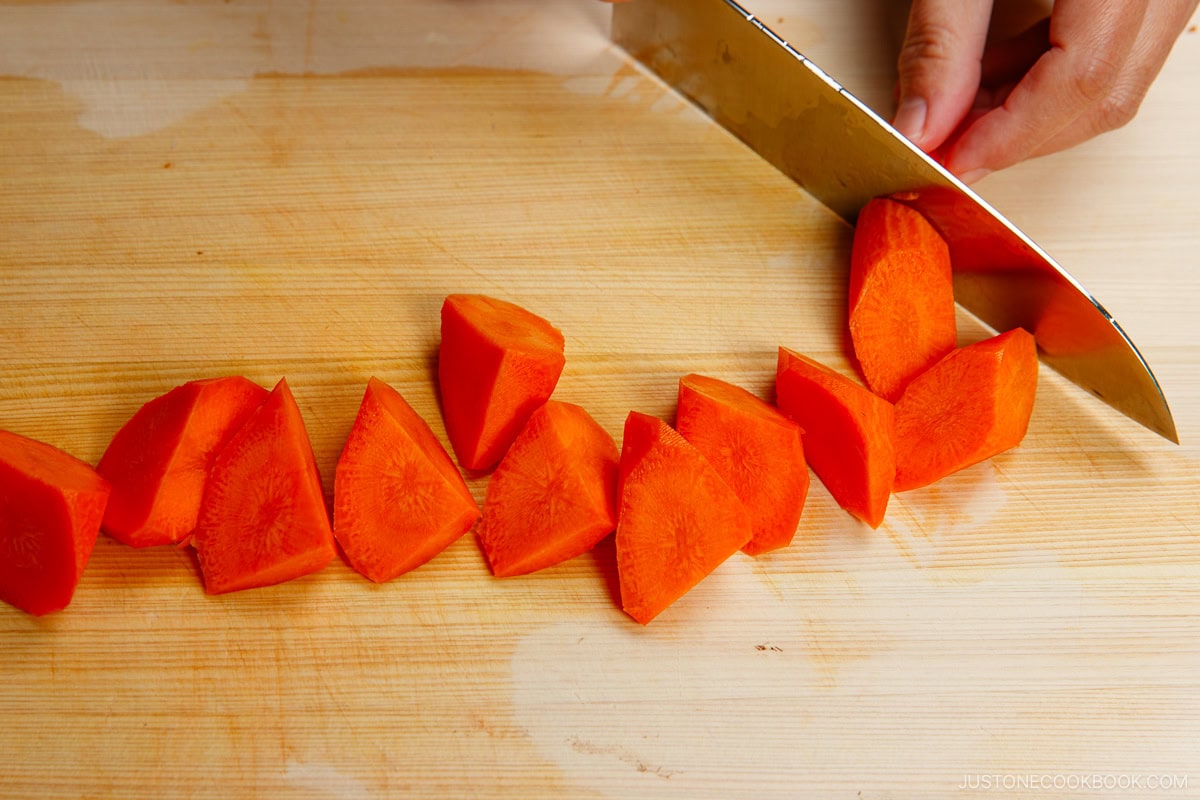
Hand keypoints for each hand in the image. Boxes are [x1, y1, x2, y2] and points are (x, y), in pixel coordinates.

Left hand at [893, 0, 1198, 182]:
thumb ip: (941, 42)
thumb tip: (920, 128)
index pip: (1079, 81)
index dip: (1005, 135)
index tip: (944, 160)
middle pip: (1102, 94)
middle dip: (1014, 134)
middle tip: (942, 143)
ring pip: (1112, 81)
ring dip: (1028, 111)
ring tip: (955, 109)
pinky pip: (1113, 50)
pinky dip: (1047, 76)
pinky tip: (989, 75)